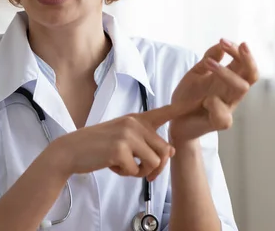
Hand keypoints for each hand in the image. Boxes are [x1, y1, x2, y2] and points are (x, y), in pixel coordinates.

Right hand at [48, 106, 178, 181]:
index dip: (184, 107)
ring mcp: (127, 134)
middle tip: (140, 172)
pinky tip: (111, 165)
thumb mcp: (125, 139)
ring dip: (141, 172)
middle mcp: (134, 123)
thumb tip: (171, 150)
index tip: (202, 99)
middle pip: (164, 150)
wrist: (72, 150)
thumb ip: (147, 142)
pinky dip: (126, 174)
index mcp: (137, 118)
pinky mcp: (120, 148)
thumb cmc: (99, 146)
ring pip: (154, 162)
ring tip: (124, 166)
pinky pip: (136, 170)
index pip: (165, 112)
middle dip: (156, 167)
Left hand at [168, 39, 258, 143]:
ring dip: (226, 73)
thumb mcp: (197, 73)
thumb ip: (209, 58)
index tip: (223, 40)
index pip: (243, 63)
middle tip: (235, 45)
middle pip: (251, 75)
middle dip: (247, 58)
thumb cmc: (189, 97)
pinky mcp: (219, 122)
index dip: (238, 51)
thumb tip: (221, 43)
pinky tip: (205, 101)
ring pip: (241, 88)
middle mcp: (232, 92)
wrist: (176, 120)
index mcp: (228, 80)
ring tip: (208, 63)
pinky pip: (224, 115)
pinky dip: (215, 104)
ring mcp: (227, 107)